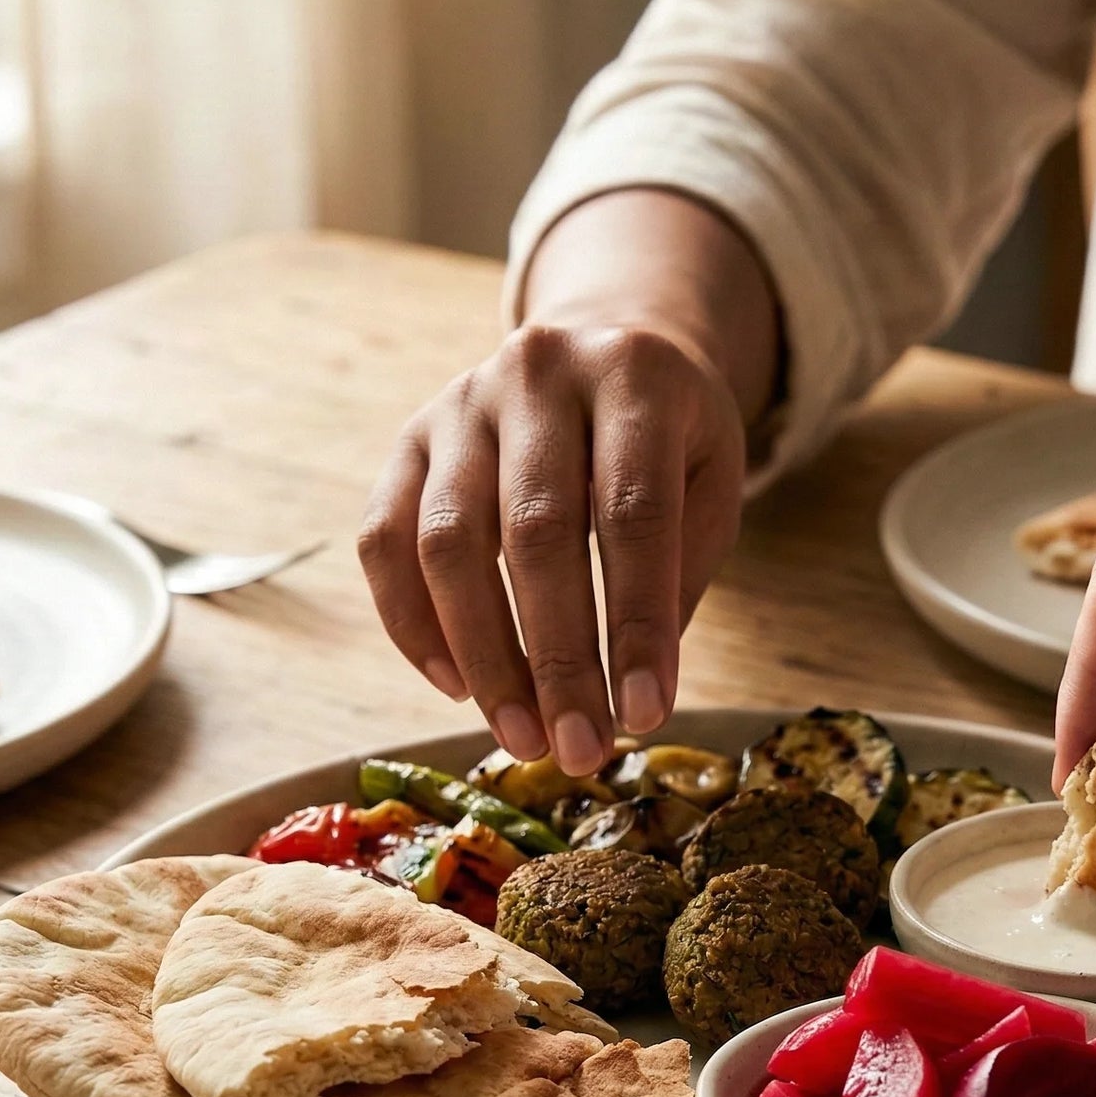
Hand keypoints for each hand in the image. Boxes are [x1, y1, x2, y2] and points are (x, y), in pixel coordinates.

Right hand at [359, 188, 777, 775]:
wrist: (606, 347)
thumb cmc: (668, 439)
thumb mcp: (710, 484)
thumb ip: (676, 576)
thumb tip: (628, 701)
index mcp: (633, 375)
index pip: (633, 514)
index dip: (637, 624)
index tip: (643, 715)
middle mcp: (538, 374)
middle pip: (536, 532)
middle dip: (558, 658)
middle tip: (578, 749)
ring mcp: (460, 402)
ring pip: (448, 541)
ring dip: (484, 658)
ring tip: (524, 737)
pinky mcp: (408, 438)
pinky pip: (385, 540)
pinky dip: (414, 624)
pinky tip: (458, 688)